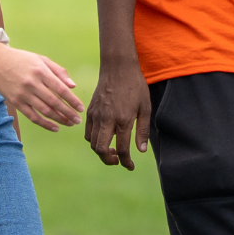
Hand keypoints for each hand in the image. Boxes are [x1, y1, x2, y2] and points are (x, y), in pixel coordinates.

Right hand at [0, 42, 82, 130]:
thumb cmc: (21, 60)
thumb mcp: (41, 59)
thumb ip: (58, 71)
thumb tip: (73, 86)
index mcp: (40, 71)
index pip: (60, 89)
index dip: (72, 100)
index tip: (81, 108)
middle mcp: (32, 83)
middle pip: (54, 102)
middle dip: (68, 113)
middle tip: (78, 120)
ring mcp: (23, 94)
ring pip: (44, 111)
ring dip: (59, 119)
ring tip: (70, 124)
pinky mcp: (16, 102)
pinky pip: (32, 116)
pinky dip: (45, 124)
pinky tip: (55, 127)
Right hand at [83, 56, 150, 170]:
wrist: (118, 68)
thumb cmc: (135, 87)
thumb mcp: (145, 108)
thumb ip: (143, 130)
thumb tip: (140, 151)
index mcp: (123, 120)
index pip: (122, 149)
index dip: (126, 162)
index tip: (130, 166)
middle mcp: (107, 120)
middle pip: (101, 150)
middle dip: (109, 160)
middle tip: (118, 160)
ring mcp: (96, 115)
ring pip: (92, 143)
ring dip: (101, 151)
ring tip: (112, 149)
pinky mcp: (90, 111)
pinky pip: (87, 133)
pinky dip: (94, 140)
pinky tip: (104, 137)